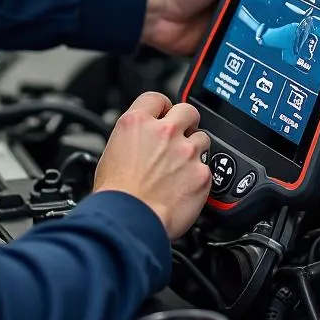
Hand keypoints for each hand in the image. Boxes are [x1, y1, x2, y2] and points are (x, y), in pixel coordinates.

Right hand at [93, 92, 210, 239]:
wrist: (129, 221)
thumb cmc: (116, 195)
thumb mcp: (111, 154)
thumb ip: (132, 139)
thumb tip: (140, 142)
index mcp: (137, 123)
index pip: (157, 98)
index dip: (162, 107)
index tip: (164, 114)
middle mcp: (164, 132)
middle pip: (187, 111)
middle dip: (186, 122)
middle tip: (181, 136)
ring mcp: (186, 152)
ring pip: (202, 138)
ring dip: (195, 150)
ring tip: (182, 168)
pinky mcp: (202, 173)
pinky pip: (207, 168)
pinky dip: (199, 176)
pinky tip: (185, 187)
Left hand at [141, 0, 298, 55]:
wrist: (155, 13)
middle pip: (272, 4)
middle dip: (282, 11)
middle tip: (294, 15)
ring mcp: (232, 18)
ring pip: (261, 28)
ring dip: (265, 31)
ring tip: (276, 33)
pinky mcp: (225, 39)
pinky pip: (244, 46)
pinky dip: (250, 49)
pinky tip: (258, 49)